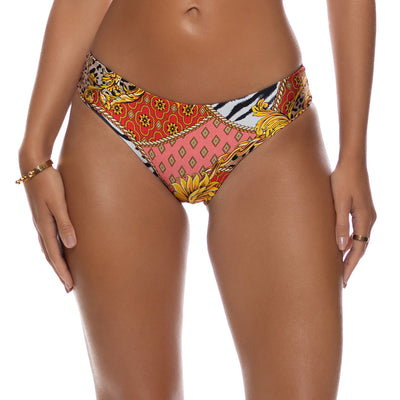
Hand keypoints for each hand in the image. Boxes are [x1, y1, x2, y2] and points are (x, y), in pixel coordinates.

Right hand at [20, 161, 75, 292]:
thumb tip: (71, 246)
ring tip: (64, 273)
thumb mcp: (59, 203)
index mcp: (45, 227)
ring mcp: (41, 222)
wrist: (33, 165)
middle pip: (51, 256)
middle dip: (60, 272)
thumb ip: (65, 223)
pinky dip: (54, 250)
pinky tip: (59, 250)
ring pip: (49, 249)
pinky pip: (49, 239)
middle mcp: (41, 227)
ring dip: (57, 263)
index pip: (55, 256)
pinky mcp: (43, 215)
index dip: (63, 272)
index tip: (70, 287)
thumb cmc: (49, 182)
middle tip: (69, 287)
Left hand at [330, 159, 376, 286]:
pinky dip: (351, 242)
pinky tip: (342, 246)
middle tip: (341, 280)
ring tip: (340, 267)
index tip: (343, 281)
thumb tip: (341, 248)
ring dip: (351, 254)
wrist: (352, 161)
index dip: (350, 266)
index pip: (358, 250)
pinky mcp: (361, 209)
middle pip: (361, 248)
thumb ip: (340, 225)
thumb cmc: (343, 180)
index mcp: (365, 220)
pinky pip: (357, 231)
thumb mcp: (339, 203)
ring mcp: (367, 214)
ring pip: (360, 240)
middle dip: (351, 264)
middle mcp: (369, 219)